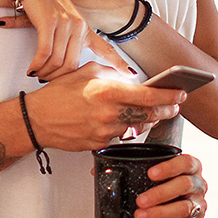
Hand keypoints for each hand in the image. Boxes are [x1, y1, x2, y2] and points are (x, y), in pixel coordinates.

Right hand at [0, 0, 133, 79]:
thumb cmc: (45, 0)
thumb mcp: (64, 18)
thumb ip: (69, 37)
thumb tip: (66, 61)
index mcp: (84, 27)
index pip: (105, 48)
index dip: (118, 63)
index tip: (130, 75)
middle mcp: (78, 26)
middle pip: (73, 64)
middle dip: (59, 78)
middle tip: (47, 82)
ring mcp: (65, 24)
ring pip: (58, 61)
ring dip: (45, 72)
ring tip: (37, 74)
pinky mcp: (48, 23)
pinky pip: (44, 53)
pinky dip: (37, 64)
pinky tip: (31, 69)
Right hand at [23, 62, 184, 150]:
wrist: (37, 119)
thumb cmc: (58, 94)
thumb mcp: (85, 72)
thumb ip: (112, 74)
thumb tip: (132, 79)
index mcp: (106, 92)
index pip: (148, 96)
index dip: (169, 96)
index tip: (181, 93)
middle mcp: (108, 113)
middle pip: (149, 115)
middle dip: (166, 110)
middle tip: (175, 105)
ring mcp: (104, 132)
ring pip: (136, 128)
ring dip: (146, 120)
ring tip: (151, 113)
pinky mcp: (99, 145)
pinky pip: (120, 137)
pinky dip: (125, 128)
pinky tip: (122, 121)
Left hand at [133, 152, 207, 217]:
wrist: (174, 201)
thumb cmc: (162, 182)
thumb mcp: (152, 171)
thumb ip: (130, 167)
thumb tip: (98, 171)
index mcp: (190, 167)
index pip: (185, 163)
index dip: (170, 167)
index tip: (150, 174)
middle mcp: (198, 185)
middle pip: (184, 185)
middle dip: (161, 193)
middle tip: (140, 201)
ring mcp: (199, 205)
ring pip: (183, 209)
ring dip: (160, 213)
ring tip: (140, 217)